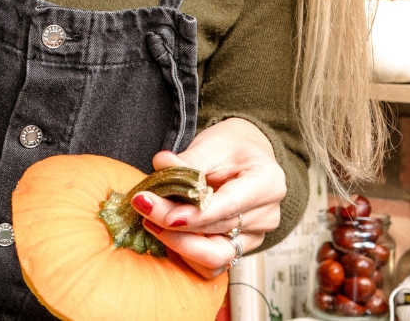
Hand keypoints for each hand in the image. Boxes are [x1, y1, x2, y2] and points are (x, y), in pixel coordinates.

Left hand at [129, 118, 286, 277]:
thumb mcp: (212, 144)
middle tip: (143, 206)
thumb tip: (161, 164)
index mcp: (267, 184)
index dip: (194, 215)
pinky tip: (166, 236)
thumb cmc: (231, 148)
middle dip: (174, 223)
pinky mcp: (240, 248)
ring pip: (215, 257)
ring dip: (179, 244)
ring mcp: (255, 236)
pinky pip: (212, 265)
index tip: (161, 213)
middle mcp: (266, 215)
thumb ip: (188, 159)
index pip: (228, 206)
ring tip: (150, 223)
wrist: (246, 158)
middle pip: (217, 230)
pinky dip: (187, 255)